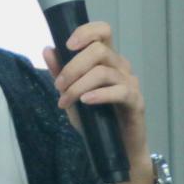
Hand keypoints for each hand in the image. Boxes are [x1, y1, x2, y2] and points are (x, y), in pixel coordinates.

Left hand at [41, 21, 151, 183]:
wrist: (117, 151)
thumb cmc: (96, 121)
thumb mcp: (72, 96)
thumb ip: (60, 74)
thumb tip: (47, 49)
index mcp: (107, 59)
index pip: (102, 31)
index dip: (86, 32)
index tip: (67, 45)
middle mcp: (121, 66)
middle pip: (99, 50)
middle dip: (73, 66)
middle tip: (58, 86)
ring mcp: (130, 82)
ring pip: (104, 71)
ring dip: (79, 85)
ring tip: (66, 100)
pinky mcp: (136, 101)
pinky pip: (119, 91)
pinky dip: (99, 94)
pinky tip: (86, 102)